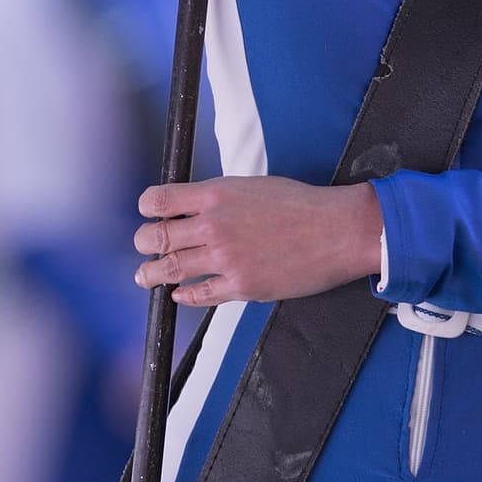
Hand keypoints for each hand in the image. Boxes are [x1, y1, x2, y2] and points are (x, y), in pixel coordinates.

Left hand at [133, 176, 383, 308]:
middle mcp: (215, 225)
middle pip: (156, 236)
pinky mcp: (241, 285)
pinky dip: (184, 295)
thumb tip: (193, 208)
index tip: (149, 212)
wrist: (337, 230)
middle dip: (144, 242)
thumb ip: (219, 198)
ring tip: (144, 275)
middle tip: (144, 246)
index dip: (148, 207)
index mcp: (217, 194)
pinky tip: (180, 294)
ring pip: (171, 268)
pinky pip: (200, 294)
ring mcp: (226, 258)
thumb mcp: (252, 186)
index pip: (159, 200)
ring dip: (152, 273)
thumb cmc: (300, 205)